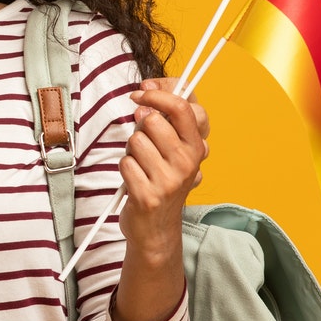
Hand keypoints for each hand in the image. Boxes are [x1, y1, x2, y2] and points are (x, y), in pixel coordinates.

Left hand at [117, 83, 208, 260]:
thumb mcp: (173, 151)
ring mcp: (169, 180)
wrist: (157, 227)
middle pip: (152, 121)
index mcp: (196, 146)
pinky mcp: (148, 195)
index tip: (140, 93)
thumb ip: (165, 121)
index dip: (157, 95)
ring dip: (131, 152)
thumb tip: (145, 97)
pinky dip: (125, 170)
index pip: (181, 107)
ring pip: (135, 141)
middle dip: (140, 130)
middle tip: (145, 149)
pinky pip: (125, 163)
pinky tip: (135, 182)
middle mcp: (187, 162)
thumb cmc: (161, 181)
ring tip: (142, 168)